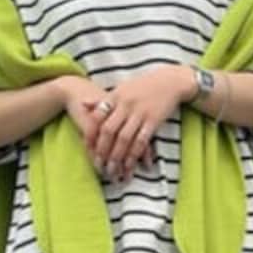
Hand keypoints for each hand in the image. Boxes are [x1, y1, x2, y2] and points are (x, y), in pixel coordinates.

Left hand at [82, 66, 192, 182]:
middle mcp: (126, 105)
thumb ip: (102, 100)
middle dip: (102, 150)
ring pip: (124, 139)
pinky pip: (141, 141)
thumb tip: (82, 104)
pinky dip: (134, 155)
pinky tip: (130, 166)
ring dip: (117, 157)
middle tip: (98, 166)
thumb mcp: (120, 89)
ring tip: (112, 172)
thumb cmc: (142, 86)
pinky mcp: (154, 121)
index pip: (97, 117)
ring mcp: (140, 113)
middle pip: (109, 131)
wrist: (169, 81)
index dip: (90, 134)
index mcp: (115, 96)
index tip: (86, 148)